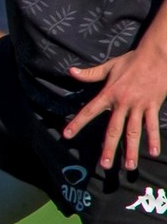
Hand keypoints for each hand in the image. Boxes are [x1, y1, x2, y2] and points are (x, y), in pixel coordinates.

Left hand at [64, 46, 166, 170]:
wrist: (157, 56)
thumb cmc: (132, 61)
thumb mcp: (109, 66)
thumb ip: (90, 73)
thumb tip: (71, 71)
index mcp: (109, 94)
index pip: (89, 111)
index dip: (77, 123)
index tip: (67, 135)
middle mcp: (122, 103)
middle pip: (113, 129)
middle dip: (108, 148)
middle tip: (104, 165)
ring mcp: (139, 106)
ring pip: (134, 132)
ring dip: (131, 150)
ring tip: (128, 166)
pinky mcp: (153, 106)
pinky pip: (152, 125)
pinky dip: (153, 139)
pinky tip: (153, 153)